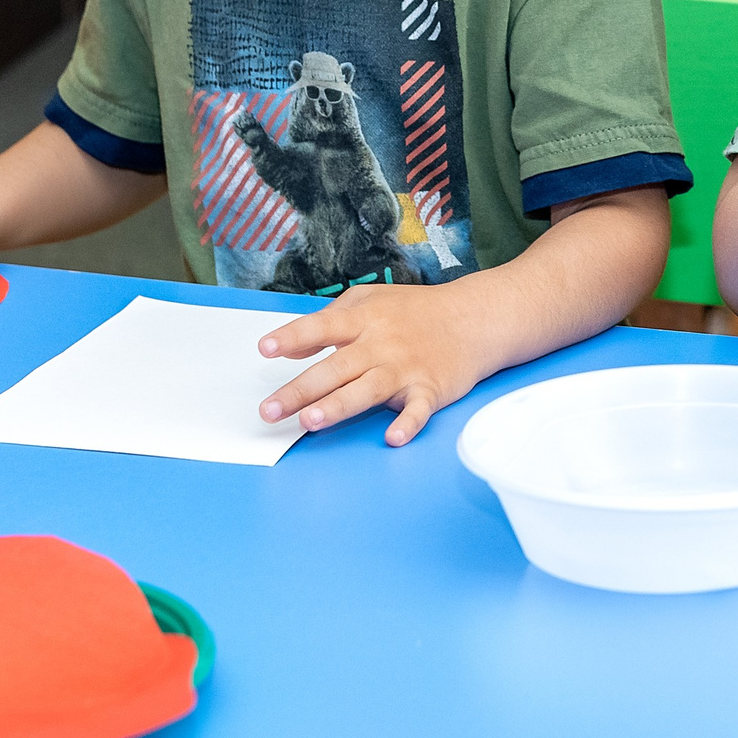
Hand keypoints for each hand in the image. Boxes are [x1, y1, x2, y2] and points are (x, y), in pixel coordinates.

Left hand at [258, 281, 491, 446]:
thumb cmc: (414, 312)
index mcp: (364, 320)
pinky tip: (393, 437)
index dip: (293, 337)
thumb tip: (288, 349)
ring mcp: (406, 368)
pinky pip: (417, 409)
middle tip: (270, 410)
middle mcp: (381, 344)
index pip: (322, 326)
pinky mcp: (430, 389)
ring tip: (311, 421)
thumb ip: (328, 322)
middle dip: (301, 389)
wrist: (472, 318)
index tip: (265, 349)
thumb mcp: (370, 301)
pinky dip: (408, 423)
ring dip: (339, 405)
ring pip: (367, 390)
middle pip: (336, 367)